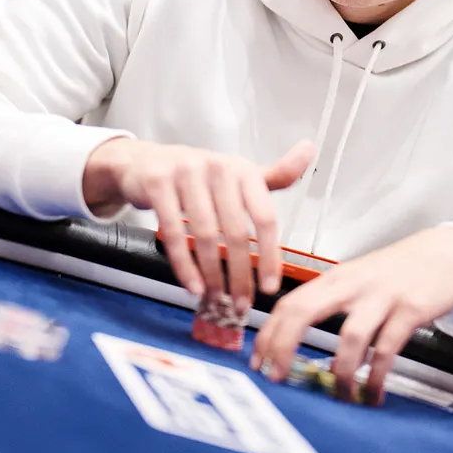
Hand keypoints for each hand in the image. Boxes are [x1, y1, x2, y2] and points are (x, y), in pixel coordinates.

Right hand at [82, 138, 313, 308]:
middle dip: (240, 275)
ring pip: (205, 236)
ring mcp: (185, 173)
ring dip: (212, 274)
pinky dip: (184, 265)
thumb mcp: (238, 173)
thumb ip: (274, 175)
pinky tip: (193, 286)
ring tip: (217, 298)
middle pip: (235, 232)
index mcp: (243, 169)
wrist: (144, 161)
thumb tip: (309, 149)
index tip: (269, 286)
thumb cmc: (199, 175)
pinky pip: (174, 233)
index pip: (265, 217)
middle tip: (241, 303)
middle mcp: (218, 168)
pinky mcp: (158, 184)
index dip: (269, 256)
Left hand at [250, 226, 452, 404]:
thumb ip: (331, 305)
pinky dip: (377, 376)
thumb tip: (300, 342)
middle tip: (276, 379)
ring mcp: (381, 297)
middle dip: (283, 347)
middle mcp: (352, 285)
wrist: (447, 251)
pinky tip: (373, 392)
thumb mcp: (357, 280)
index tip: (258, 362)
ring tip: (340, 397)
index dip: (269, 334)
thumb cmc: (398, 271)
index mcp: (335, 279)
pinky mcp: (410, 310)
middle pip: (304, 311)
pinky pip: (387, 349)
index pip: (289, 303)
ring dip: (340, 373)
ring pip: (349, 337)